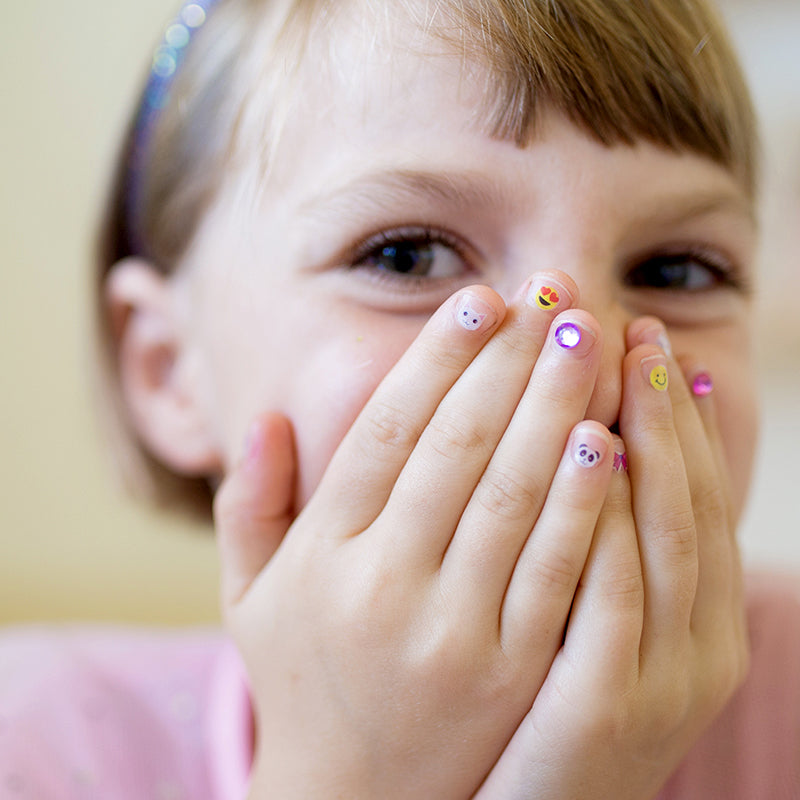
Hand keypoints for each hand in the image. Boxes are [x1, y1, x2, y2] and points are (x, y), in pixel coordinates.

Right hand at [214, 272, 616, 797]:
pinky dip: (585, 497)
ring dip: (557, 405)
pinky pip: (558, 568)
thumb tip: (265, 418)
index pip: (387, 430)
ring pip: (515, 494)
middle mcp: (384, 583)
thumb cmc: (305, 679)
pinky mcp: (513, 672)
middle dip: (512, 359)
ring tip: (588, 338)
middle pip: (461, 445)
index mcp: (325, 553)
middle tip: (554, 292)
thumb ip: (246, 504)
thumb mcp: (249, 595)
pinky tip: (610, 435)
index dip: (437, 356)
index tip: (480, 299)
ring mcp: (452, 630)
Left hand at [475, 320, 749, 799]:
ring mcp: (659, 677)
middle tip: (629, 323)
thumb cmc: (547, 708)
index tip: (642, 338)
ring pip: (660, 534)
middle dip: (654, 403)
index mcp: (696, 619)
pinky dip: (612, 518)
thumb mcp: (605, 631)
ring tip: (618, 356)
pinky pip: (616, 594)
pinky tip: (595, 447)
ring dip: (645, 437)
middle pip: (679, 498)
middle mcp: (694, 642)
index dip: (670, 412)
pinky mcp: (608, 712)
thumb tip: (601, 445)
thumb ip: (611, 547)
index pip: (687, 492)